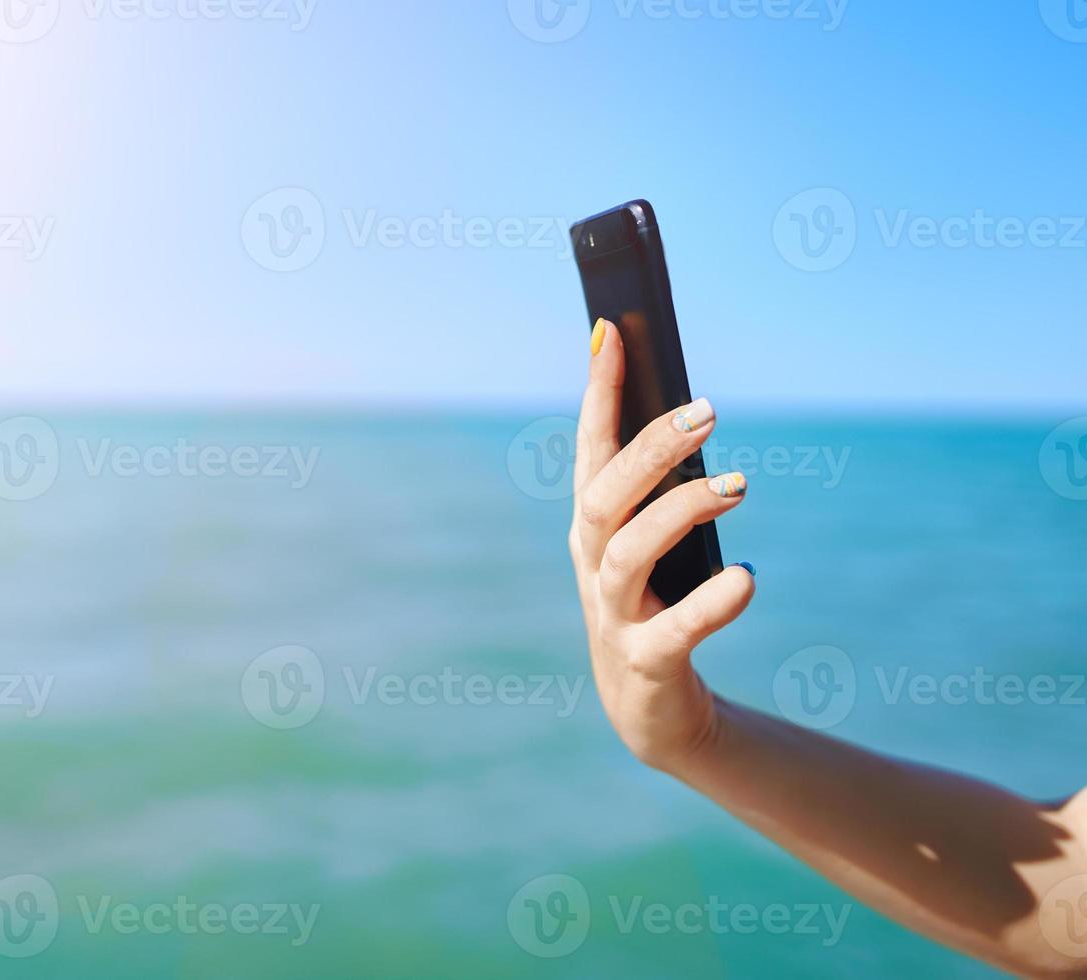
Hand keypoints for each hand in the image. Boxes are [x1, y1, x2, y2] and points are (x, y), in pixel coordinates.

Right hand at [569, 318, 755, 772]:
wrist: (652, 708)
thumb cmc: (659, 603)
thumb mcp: (652, 539)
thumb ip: (660, 483)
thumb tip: (688, 408)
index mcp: (594, 526)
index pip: (590, 449)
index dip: (599, 393)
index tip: (615, 332)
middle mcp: (593, 563)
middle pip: (604, 497)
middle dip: (649, 449)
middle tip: (708, 411)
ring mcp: (613, 614)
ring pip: (628, 554)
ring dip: (679, 513)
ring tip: (738, 485)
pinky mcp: (646, 661)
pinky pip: (675, 630)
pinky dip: (711, 604)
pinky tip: (745, 580)